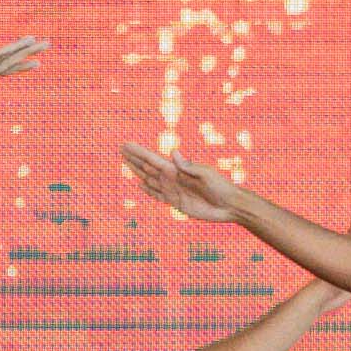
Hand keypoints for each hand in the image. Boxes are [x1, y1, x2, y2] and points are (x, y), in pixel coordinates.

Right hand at [119, 141, 249, 223]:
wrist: (228, 205)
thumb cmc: (220, 187)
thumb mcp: (206, 174)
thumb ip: (189, 166)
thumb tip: (173, 152)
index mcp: (176, 170)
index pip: (152, 159)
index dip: (138, 152)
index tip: (126, 144)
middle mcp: (172, 178)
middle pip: (147, 167)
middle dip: (134, 158)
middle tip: (121, 149)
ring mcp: (172, 190)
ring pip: (149, 179)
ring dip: (137, 171)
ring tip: (126, 162)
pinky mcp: (175, 202)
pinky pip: (157, 195)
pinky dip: (147, 190)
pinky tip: (140, 185)